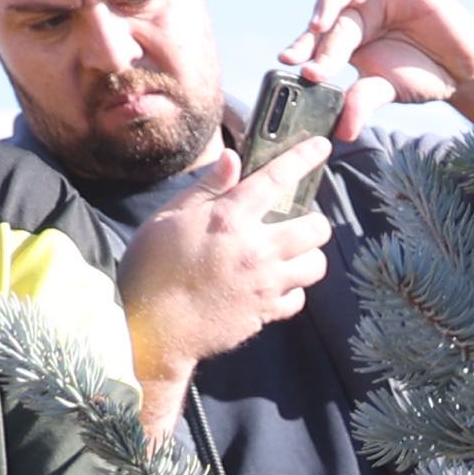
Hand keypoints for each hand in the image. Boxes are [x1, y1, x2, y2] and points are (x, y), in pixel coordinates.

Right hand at [117, 150, 333, 434]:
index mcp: (229, 219)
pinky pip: (298, 298)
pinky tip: (274, 284)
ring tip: (290, 254)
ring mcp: (265, 283)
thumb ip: (206, 188)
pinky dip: (292, 290)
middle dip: (313, 220)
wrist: (151, 328)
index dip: (304, 158)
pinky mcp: (266, 313)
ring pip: (316, 264)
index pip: (277, 179)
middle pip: (315, 228)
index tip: (322, 146)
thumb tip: (232, 160)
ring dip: (308, 256)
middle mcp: (256, 249)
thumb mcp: (169, 218)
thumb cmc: (151, 268)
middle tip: (298, 222)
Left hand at [289, 0, 473, 134]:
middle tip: (308, 50)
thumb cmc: (423, 77)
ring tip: (323, 23)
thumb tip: (341, 133)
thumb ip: (361, 103)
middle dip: (314, 32)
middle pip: (326, 11)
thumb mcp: (386, 90)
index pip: (316, 39)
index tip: (288, 62)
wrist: (465, 70)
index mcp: (347, 37)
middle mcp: (359, 11)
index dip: (300, 48)